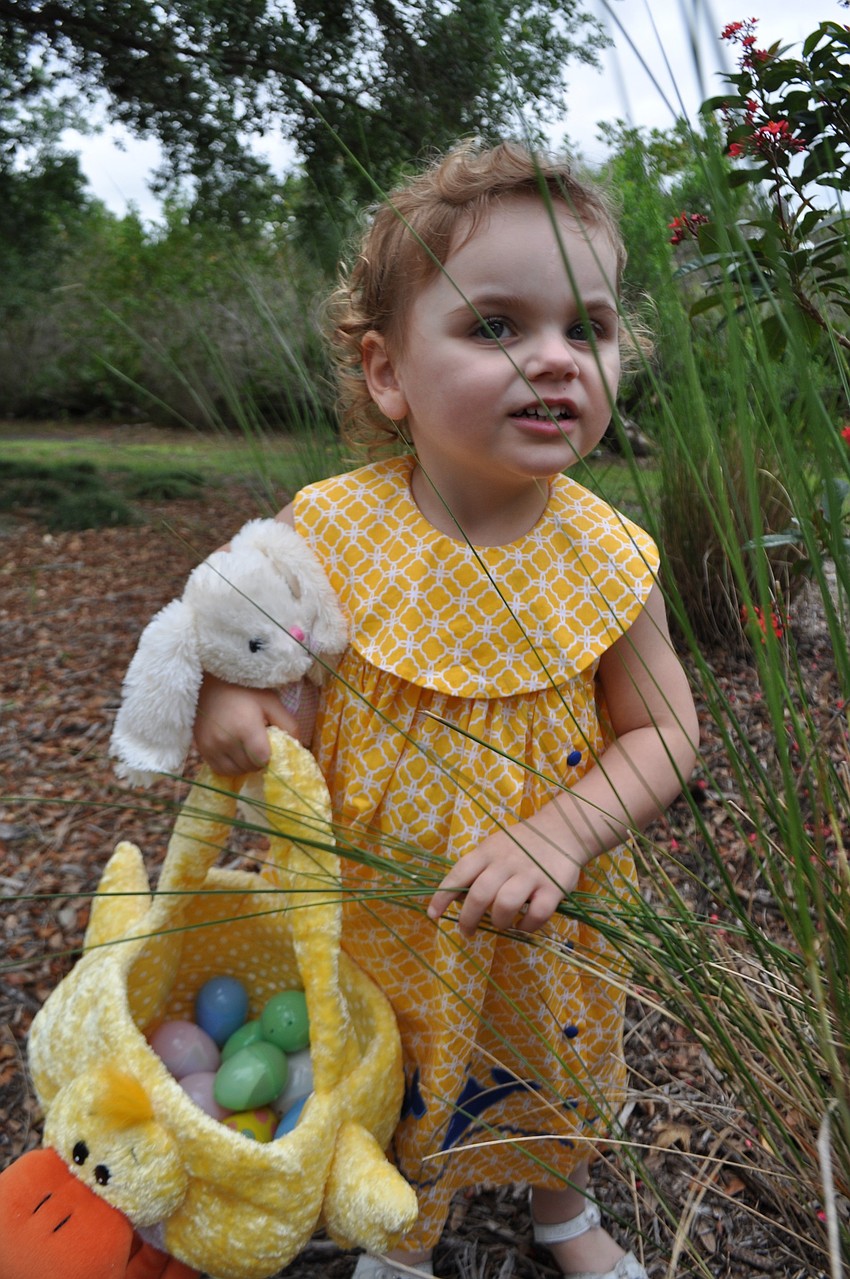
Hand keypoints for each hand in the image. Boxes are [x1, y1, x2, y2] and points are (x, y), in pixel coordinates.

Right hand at [192, 674, 299, 775]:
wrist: (211, 683)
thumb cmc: (245, 691)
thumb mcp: (272, 703)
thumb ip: (289, 725)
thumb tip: (299, 747)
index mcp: (245, 727)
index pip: (263, 759)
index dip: (270, 756)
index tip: (270, 746)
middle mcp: (226, 740)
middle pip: (250, 767)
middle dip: (259, 761)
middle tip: (259, 745)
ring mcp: (211, 746)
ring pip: (235, 772)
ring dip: (245, 766)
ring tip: (247, 749)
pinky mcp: (202, 749)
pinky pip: (220, 770)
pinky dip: (230, 766)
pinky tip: (235, 753)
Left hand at [426, 824, 585, 937]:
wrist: (562, 830)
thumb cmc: (521, 844)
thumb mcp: (494, 847)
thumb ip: (476, 870)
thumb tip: (452, 898)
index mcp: (488, 851)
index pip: (459, 873)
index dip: (442, 896)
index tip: (433, 914)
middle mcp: (507, 862)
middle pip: (480, 895)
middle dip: (468, 919)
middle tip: (467, 931)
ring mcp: (531, 875)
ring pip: (506, 905)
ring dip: (499, 922)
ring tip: (501, 924)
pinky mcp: (553, 888)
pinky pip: (537, 915)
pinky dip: (527, 926)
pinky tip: (524, 925)